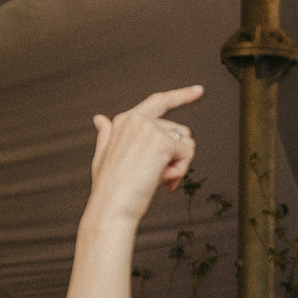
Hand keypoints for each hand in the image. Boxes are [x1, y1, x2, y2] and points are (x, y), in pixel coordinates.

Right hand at [85, 87, 202, 227]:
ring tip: (159, 180)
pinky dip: (181, 172)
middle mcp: (137, 120)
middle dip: (177, 156)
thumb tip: (99, 119)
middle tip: (162, 177)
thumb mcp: (103, 157)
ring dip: (179, 165)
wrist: (111, 207)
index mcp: (124, 121)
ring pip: (186, 144)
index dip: (181, 95)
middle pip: (180, 131)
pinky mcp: (163, 143)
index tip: (198, 90)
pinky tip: (163, 182)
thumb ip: (106, 135)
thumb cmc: (109, 188)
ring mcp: (150, 129)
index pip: (158, 102)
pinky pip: (187, 155)